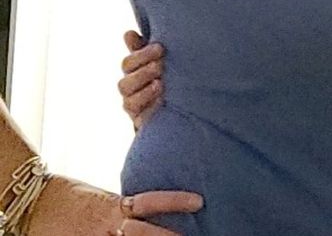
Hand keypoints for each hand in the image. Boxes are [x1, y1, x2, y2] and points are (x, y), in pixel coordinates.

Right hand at [25, 173, 201, 234]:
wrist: (36, 203)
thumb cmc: (71, 195)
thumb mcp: (103, 197)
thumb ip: (126, 204)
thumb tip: (154, 207)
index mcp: (114, 205)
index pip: (149, 202)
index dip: (174, 202)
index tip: (198, 201)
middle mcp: (107, 224)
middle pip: (143, 233)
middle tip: (191, 235)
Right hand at [119, 31, 164, 131]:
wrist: (174, 104)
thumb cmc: (163, 73)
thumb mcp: (156, 59)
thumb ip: (142, 48)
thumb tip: (128, 33)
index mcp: (132, 72)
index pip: (128, 63)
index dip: (142, 55)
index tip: (160, 48)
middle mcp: (130, 90)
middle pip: (126, 83)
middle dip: (143, 72)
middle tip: (161, 65)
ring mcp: (134, 106)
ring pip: (129, 102)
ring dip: (145, 92)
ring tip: (160, 84)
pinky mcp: (141, 121)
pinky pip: (140, 118)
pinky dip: (150, 109)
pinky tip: (162, 101)